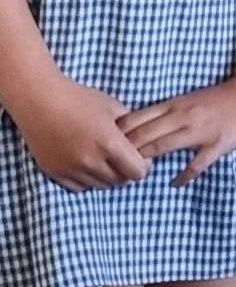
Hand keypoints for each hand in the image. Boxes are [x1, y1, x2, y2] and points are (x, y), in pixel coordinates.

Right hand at [16, 76, 149, 190]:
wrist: (40, 100)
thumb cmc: (80, 99)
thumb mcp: (114, 107)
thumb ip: (131, 127)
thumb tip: (143, 143)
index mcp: (109, 143)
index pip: (137, 171)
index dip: (143, 166)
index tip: (141, 157)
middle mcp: (90, 161)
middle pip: (119, 180)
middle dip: (126, 171)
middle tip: (123, 157)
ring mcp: (70, 169)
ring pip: (100, 185)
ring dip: (107, 175)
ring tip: (105, 158)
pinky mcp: (54, 172)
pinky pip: (79, 187)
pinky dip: (87, 179)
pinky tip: (88, 163)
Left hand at [121, 74, 235, 182]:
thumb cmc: (222, 97)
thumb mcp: (190, 99)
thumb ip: (167, 113)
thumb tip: (139, 130)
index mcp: (174, 104)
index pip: (134, 120)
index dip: (116, 137)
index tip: (107, 150)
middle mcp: (182, 115)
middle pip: (142, 135)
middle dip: (124, 153)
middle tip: (114, 169)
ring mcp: (200, 129)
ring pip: (161, 146)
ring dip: (145, 163)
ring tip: (136, 176)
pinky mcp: (218, 142)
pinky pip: (195, 163)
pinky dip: (182, 175)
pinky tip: (174, 182)